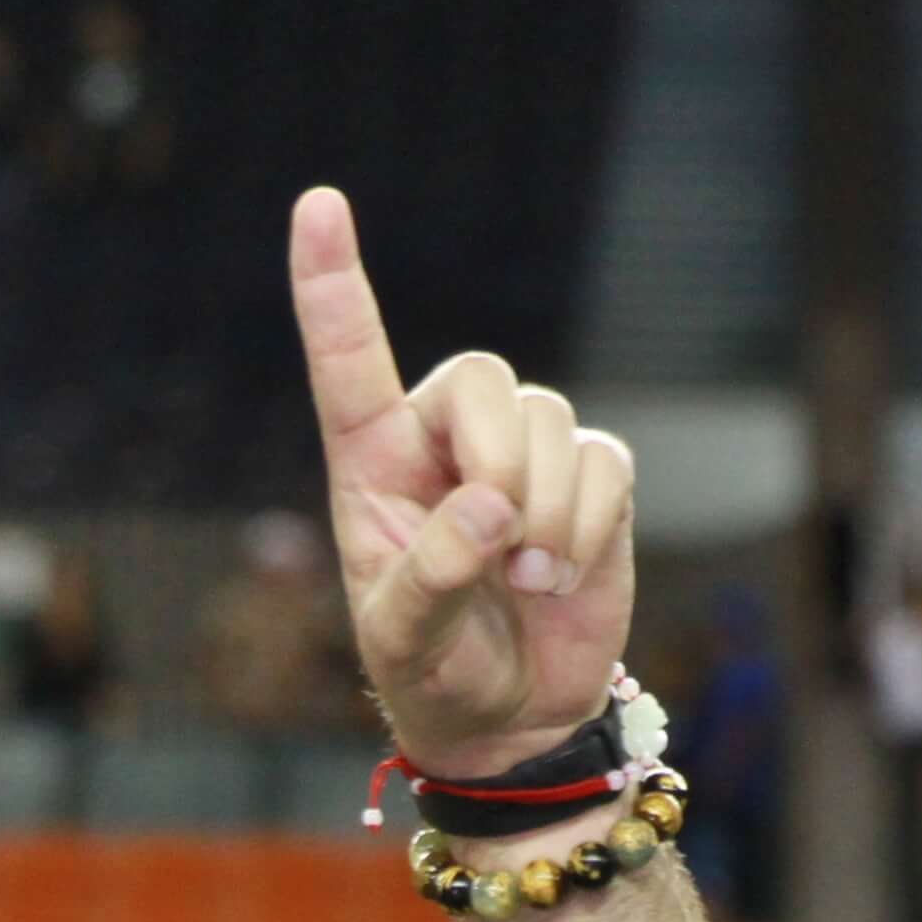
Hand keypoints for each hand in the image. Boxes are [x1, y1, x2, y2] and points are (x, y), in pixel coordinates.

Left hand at [289, 185, 634, 777]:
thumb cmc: (434, 673)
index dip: (333, 285)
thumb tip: (491, 506)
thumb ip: (432, 576)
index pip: (350, 362)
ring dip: (547, 517)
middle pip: (482, 377)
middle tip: (499, 546)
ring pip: (548, 423)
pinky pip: (604, 461)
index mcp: (373, 465)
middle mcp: (445, 439)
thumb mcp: (406, 642)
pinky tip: (560, 575)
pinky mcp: (589, 474)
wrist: (512, 715)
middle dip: (498, 461)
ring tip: (525, 583)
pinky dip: (589, 525)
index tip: (317, 205)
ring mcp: (521, 451)